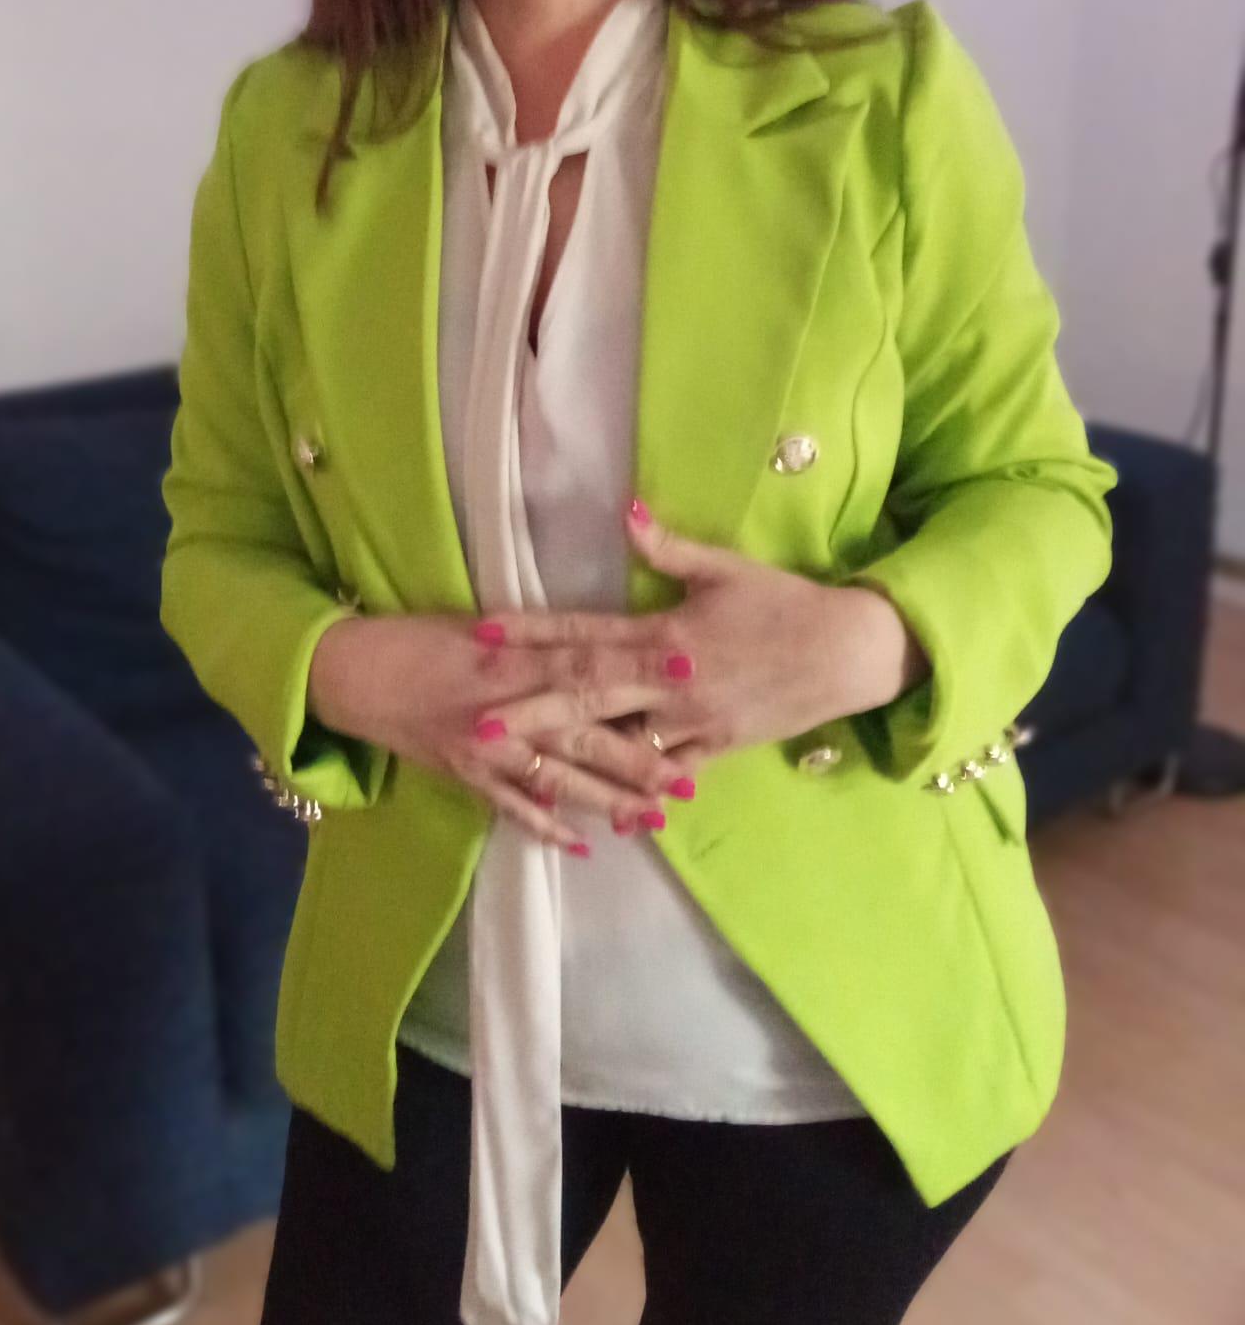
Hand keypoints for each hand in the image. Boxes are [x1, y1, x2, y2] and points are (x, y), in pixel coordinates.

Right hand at [305, 608, 696, 853]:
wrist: (351, 674)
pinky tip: (582, 844)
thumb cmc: (418, 636)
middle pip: (584, 735)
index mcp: (511, 658)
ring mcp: (484, 749)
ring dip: (607, 800)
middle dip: (640, 757)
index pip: (588, 664)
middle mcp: (503, 708)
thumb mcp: (479, 622)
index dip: (641, 668)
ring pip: (557, 780)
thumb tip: (593, 639)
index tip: (691, 669)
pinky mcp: (465, 776)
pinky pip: (512, 808)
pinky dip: (545, 827)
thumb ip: (536, 638)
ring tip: (654, 815)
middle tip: (690, 774)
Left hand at [468, 498, 926, 770]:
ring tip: (519, 769)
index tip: (486, 635)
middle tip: (476, 723)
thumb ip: (670, 547)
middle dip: (527, 711)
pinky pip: (666, 775)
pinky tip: (598, 812)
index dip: (534, 634)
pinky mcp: (717, 748)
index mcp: (666, 633)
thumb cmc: (784, 602)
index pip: (586, 633)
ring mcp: (693, 722)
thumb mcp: (726, 567)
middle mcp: (671, 682)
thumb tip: (627, 512)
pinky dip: (633, 793)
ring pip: (619, 745)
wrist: (848, 653)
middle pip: (586, 698)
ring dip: (569, 758)